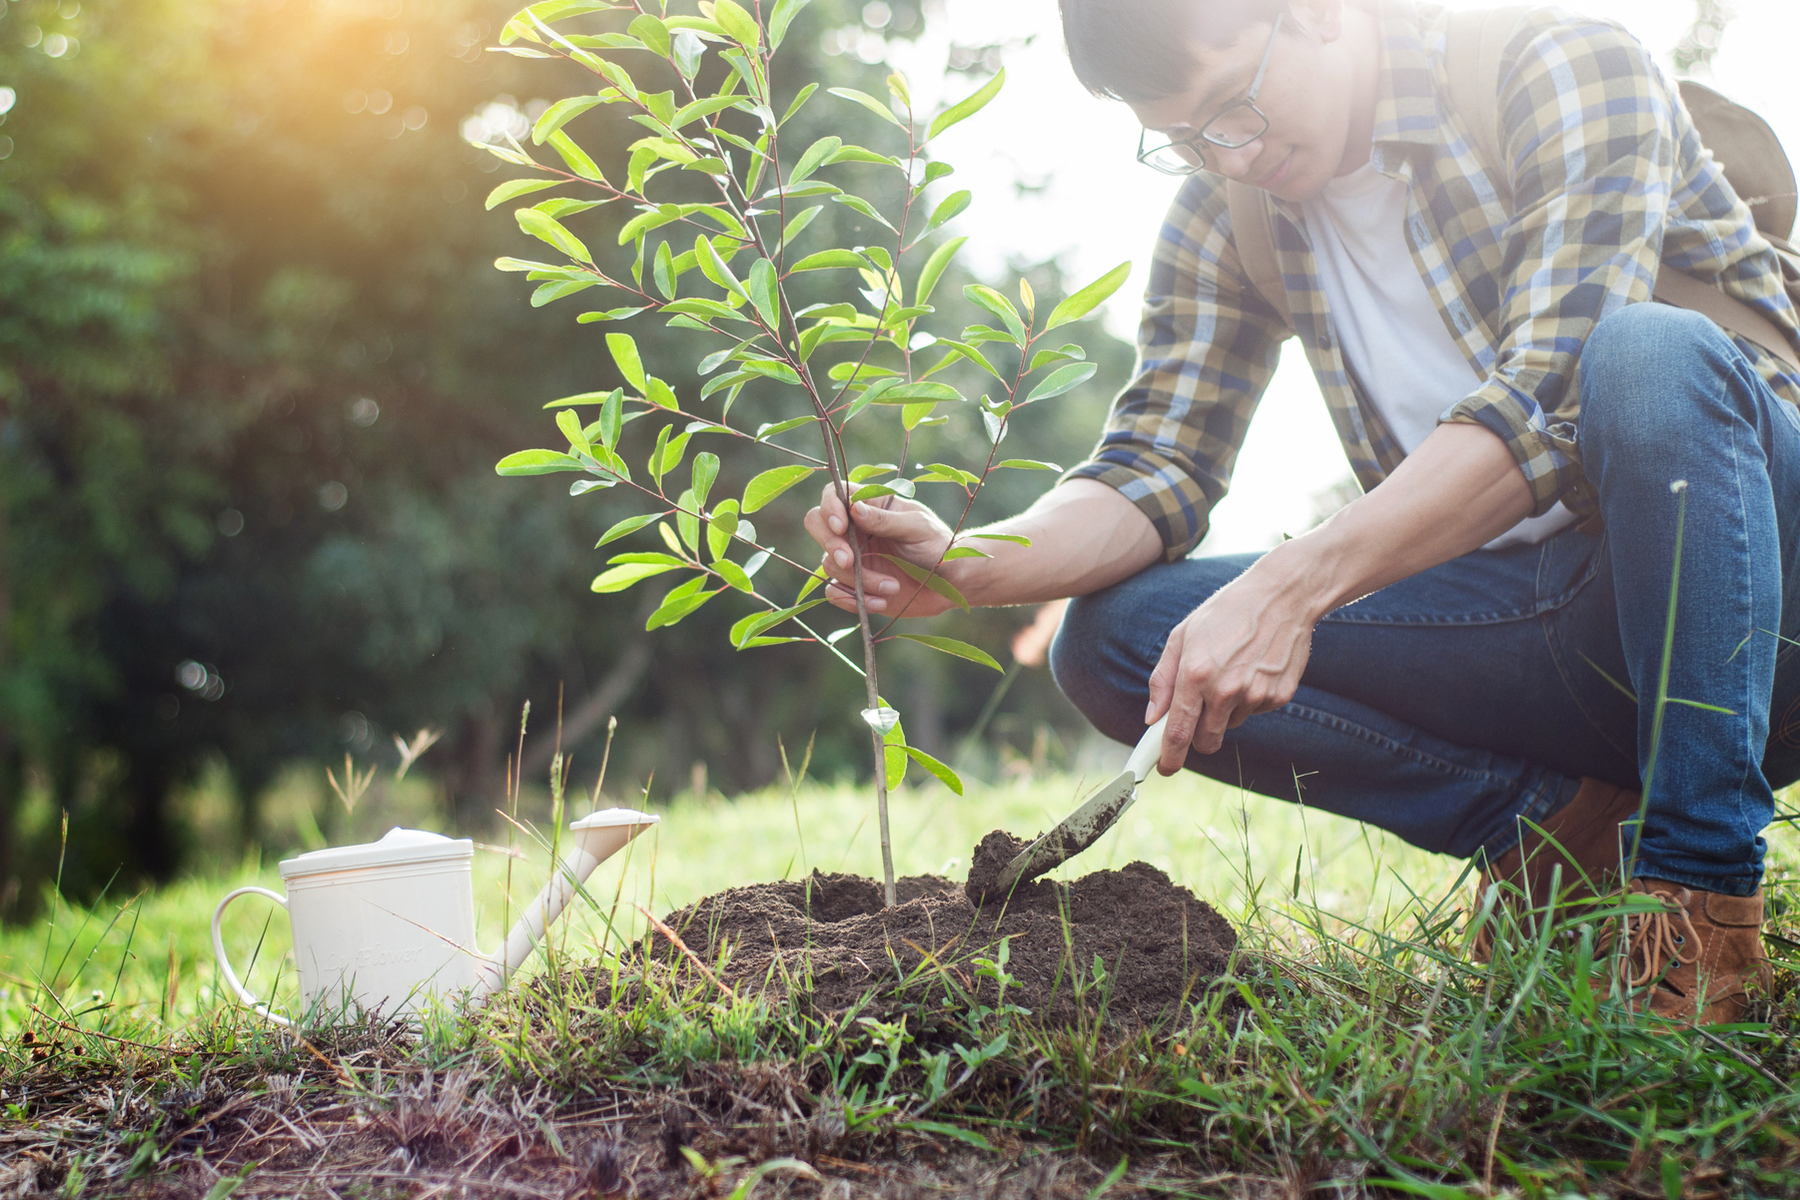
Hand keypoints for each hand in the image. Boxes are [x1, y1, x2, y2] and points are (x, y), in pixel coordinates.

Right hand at [802, 484, 959, 615]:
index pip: (834, 495)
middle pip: (817, 524)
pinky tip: (880, 603)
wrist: (951, 584)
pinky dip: (852, 600)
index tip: (841, 526)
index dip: (830, 508)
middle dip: (830, 543)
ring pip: (830, 564)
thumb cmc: (938, 546)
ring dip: (859, 579)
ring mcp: (852, 558)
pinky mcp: (854, 586)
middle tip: (849, 560)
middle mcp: (855, 530)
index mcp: (870, 506)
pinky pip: (834, 593)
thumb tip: (854, 509)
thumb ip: (885, 519)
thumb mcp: (917, 527)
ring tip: (892, 587)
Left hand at [1145, 569, 1315, 771]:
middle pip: (1206, 742)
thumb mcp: (1183, 636)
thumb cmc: (1225, 613)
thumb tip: (1152, 718)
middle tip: (1197, 719)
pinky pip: (1255, 712)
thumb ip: (1163, 680)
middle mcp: (1226, 689)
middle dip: (1198, 739)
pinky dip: (1249, 699)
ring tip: (1231, 671)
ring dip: (1225, 711)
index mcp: (1196, 674)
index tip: (1164, 768)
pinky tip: (1253, 669)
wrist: (1281, 596)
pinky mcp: (1279, 696)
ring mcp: (1255, 694)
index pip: (1178, 732)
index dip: (1169, 757)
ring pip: (1231, 725)